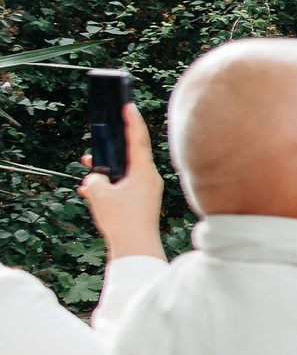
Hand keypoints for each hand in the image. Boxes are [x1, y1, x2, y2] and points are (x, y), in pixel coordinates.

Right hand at [77, 102, 165, 261]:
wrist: (136, 249)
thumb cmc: (122, 220)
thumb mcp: (100, 194)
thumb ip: (96, 180)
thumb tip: (98, 179)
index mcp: (144, 172)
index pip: (138, 140)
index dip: (132, 121)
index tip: (128, 105)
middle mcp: (150, 179)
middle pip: (130, 156)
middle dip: (111, 150)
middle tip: (97, 145)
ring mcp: (147, 191)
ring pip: (124, 173)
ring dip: (106, 171)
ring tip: (88, 171)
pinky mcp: (142, 203)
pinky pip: (124, 187)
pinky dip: (109, 186)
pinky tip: (91, 191)